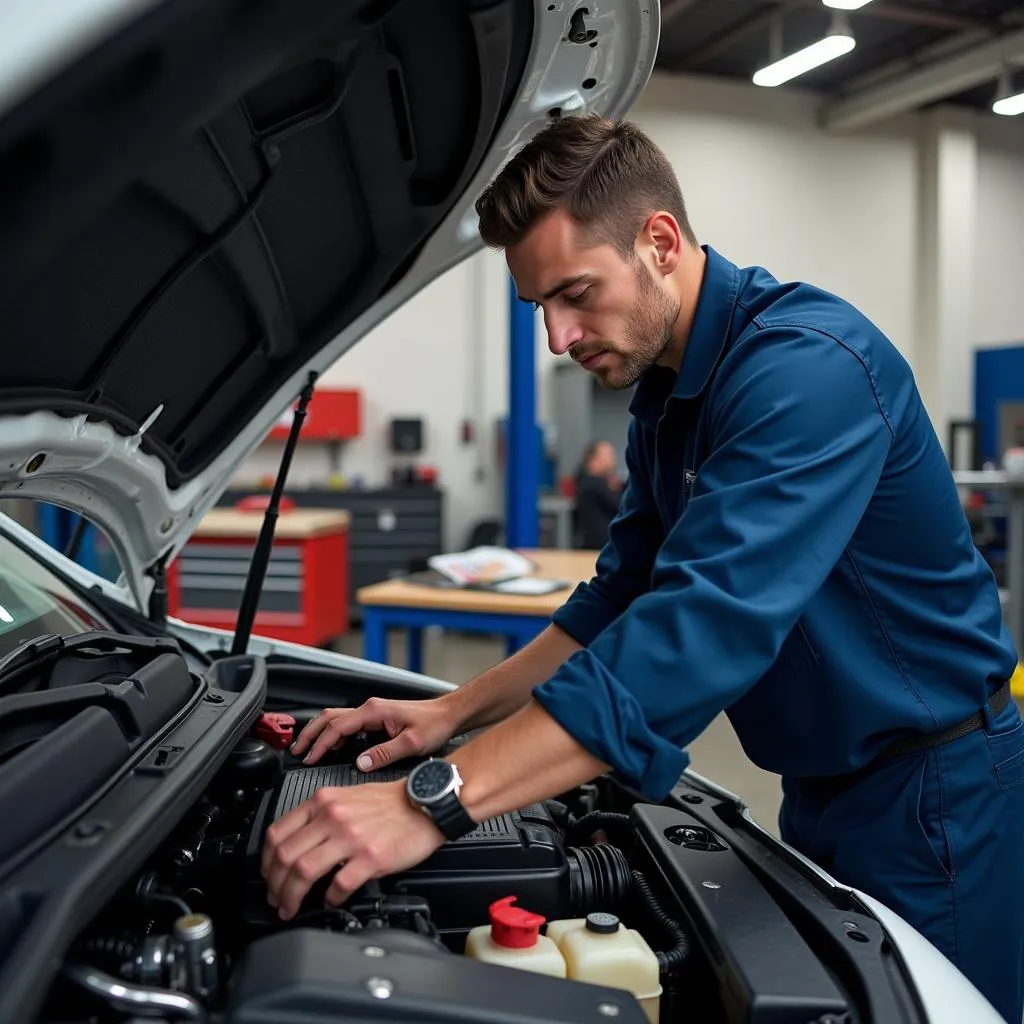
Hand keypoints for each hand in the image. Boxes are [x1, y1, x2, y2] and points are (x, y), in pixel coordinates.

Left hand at [261, 779, 445, 918]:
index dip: (265, 862)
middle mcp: (332, 817)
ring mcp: (351, 837)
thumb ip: (320, 816)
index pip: (277, 833)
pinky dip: (329, 899)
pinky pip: (338, 885)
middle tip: (276, 900)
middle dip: (274, 886)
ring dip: (291, 897)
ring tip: (291, 908)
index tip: (268, 877)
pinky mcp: (371, 858)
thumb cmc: (390, 803)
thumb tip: (298, 846)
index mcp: (323, 801)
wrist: (425, 804)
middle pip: (284, 856)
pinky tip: (330, 902)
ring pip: (303, 871)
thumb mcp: (346, 796)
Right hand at [290, 696, 456, 770]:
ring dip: (320, 733)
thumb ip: (384, 753)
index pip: (337, 726)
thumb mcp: (411, 743)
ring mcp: (372, 712)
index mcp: (374, 711)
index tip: (309, 757)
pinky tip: (331, 747)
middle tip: (297, 751)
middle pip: (329, 718)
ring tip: (307, 749)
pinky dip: (333, 734)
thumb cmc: (434, 724)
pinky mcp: (376, 718)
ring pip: (336, 719)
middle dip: (311, 734)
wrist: (448, 714)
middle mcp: (370, 709)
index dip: (320, 743)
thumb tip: (360, 763)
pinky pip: (347, 724)